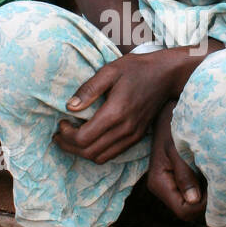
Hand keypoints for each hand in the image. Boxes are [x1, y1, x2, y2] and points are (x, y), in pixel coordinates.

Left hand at [53, 50, 183, 163]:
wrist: (166, 76)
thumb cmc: (137, 69)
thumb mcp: (110, 71)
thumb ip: (88, 89)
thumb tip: (69, 107)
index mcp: (115, 112)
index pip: (83, 138)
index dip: (67, 135)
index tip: (61, 123)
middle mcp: (124, 129)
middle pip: (89, 152)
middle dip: (69, 146)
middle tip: (59, 134)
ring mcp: (132, 136)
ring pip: (100, 158)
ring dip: (81, 152)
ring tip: (70, 139)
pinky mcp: (136, 138)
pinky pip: (112, 155)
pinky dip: (96, 152)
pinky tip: (89, 139)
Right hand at [146, 101, 205, 220]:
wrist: (168, 112)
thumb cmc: (172, 126)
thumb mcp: (178, 148)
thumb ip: (185, 174)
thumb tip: (194, 200)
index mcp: (159, 184)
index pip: (184, 211)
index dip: (202, 205)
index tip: (216, 187)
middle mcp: (163, 189)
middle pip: (189, 211)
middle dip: (207, 201)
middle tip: (219, 180)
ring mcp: (171, 186)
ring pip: (193, 204)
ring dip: (207, 194)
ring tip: (215, 174)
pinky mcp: (179, 180)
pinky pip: (195, 194)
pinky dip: (206, 187)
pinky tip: (211, 172)